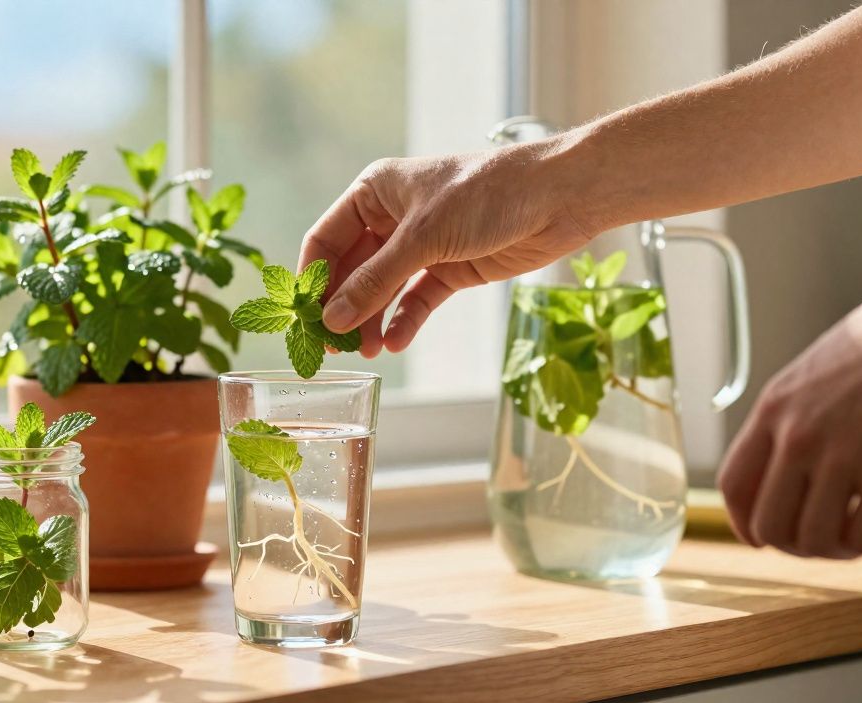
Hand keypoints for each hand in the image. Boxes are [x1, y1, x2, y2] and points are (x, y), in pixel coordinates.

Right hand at [299, 141, 592, 356]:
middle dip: (342, 308)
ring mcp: (421, 245)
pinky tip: (395, 343)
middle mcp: (392, 218)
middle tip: (331, 347)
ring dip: (370, 321)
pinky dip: (404, 322)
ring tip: (365, 352)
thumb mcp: (422, 237)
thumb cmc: (487, 194)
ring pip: (381, 290)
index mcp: (375, 192)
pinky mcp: (449, 269)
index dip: (313, 280)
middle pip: (351, 270)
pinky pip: (414, 301)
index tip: (303, 319)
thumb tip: (333, 319)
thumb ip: (375, 281)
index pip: (325, 240)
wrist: (558, 197)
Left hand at [717, 274, 861, 557]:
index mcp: (772, 411)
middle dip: (793, 546)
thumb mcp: (810, 376)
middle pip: (769, 524)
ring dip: (836, 552)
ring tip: (857, 541)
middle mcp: (797, 437)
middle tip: (821, 543)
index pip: (734, 485)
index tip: (760, 538)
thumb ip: (790, 421)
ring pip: (815, 539)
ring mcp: (841, 457)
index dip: (743, 523)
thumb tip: (784, 471)